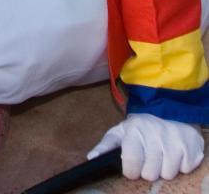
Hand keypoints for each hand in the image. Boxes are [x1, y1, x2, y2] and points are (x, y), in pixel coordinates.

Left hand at [88, 115, 203, 180]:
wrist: (170, 109)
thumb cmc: (142, 126)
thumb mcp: (121, 131)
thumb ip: (106, 145)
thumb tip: (91, 157)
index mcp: (134, 130)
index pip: (131, 164)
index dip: (131, 170)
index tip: (132, 167)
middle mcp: (155, 133)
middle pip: (150, 173)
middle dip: (149, 170)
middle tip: (149, 158)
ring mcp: (175, 139)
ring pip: (168, 174)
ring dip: (165, 168)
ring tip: (162, 155)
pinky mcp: (191, 145)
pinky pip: (185, 169)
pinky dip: (181, 165)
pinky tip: (176, 153)